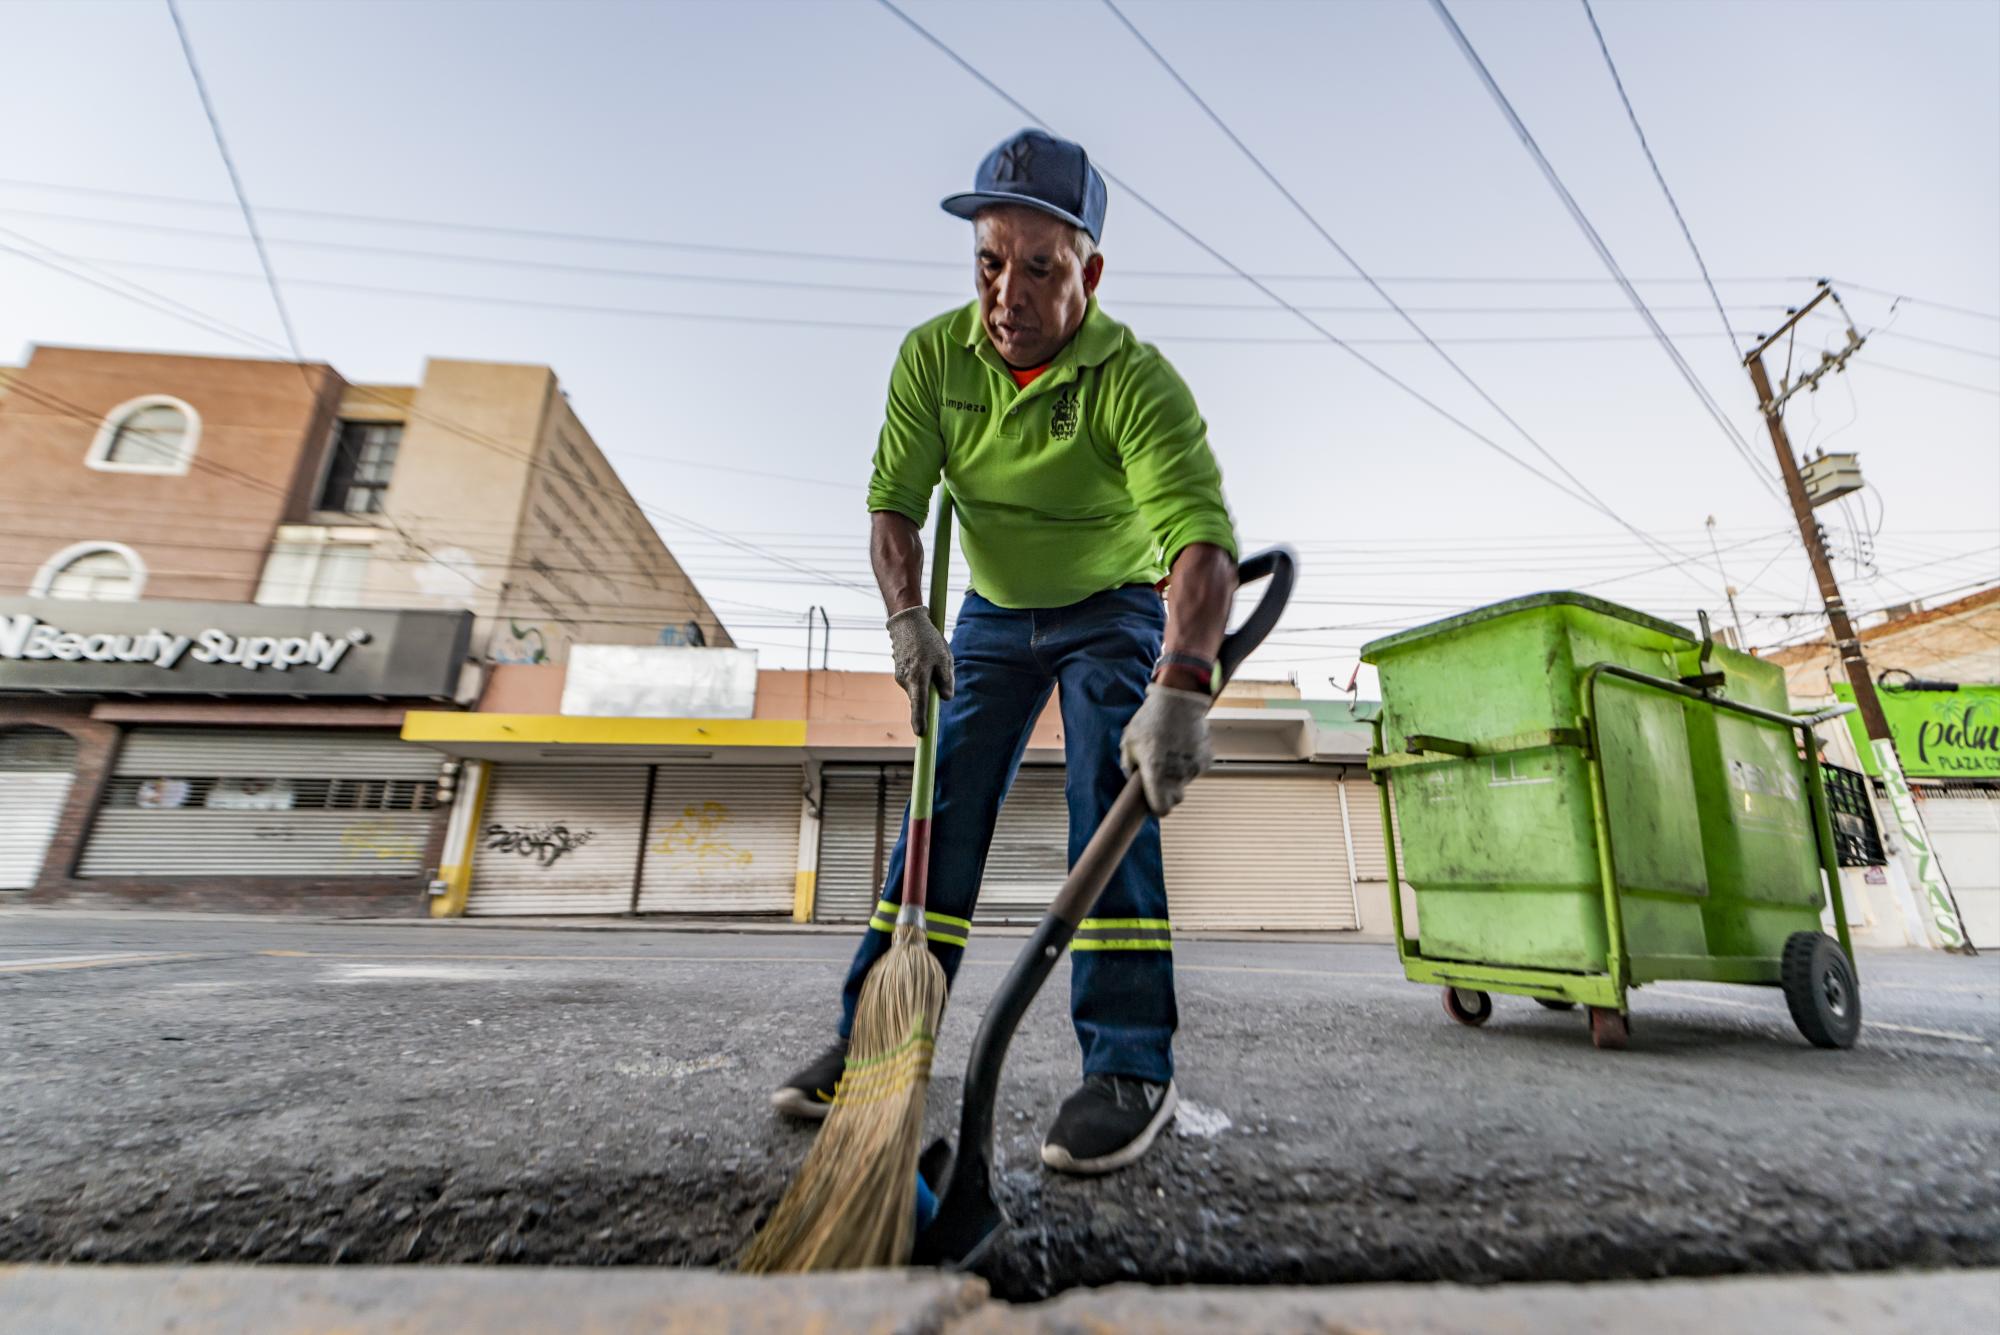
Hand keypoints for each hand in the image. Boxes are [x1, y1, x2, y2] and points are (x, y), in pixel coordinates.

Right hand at [886, 606, 952, 735]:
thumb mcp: (944, 658)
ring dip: (927, 679)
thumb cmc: (927, 639)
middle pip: (920, 697)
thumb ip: (946, 680)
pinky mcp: (899, 671)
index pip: (919, 705)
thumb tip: (946, 698)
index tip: (921, 734)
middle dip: (931, 692)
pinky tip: (922, 656)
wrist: (906, 622)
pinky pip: (913, 680)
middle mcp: (905, 680)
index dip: (920, 720)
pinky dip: (920, 674)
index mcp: (917, 678)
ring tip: (931, 656)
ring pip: (918, 687)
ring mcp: (900, 676)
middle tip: (938, 666)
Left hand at [1119, 683, 1213, 815]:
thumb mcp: (1128, 742)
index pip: (1162, 809)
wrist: (1178, 701)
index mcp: (1156, 773)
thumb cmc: (1149, 721)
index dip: (1157, 808)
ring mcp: (1194, 767)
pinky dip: (1189, 763)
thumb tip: (1131, 779)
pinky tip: (1182, 746)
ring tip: (1169, 751)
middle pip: (1176, 799)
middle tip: (1159, 775)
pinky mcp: (1205, 759)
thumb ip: (1127, 766)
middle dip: (1168, 792)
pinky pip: (1195, 769)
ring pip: (1185, 782)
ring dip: (1178, 774)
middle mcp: (1177, 774)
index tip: (1153, 802)